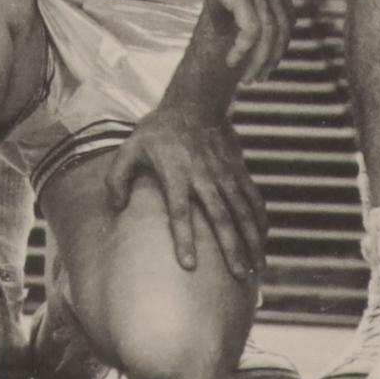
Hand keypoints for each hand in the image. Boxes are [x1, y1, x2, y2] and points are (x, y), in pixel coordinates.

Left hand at [104, 103, 260, 279]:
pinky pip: (253, 197)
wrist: (195, 102)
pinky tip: (264, 240)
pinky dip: (260, 219)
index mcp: (175, 174)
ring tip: (257, 267)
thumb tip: (115, 208)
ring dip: (252, 239)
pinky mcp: (239, 170)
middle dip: (231, 248)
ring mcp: (224, 174)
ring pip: (242, 212)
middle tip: (238, 276)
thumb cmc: (158, 131)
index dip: (184, 238)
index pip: (179, 212)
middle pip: (220, 217)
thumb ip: (117, 177)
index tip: (189, 265)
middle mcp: (203, 177)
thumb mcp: (130, 147)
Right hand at [166, 0, 286, 83]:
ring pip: (270, 34)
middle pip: (284, 29)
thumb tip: (226, 21)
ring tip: (246, 79)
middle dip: (273, 58)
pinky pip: (251, 30)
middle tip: (258, 78)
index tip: (265, 60)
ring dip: (259, 61)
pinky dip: (243, 50)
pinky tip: (231, 60)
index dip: (279, 42)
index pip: (287, 15)